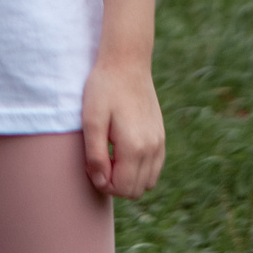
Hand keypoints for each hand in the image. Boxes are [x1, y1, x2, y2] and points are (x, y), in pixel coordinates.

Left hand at [80, 59, 164, 198]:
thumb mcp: (91, 120)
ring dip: (128, 179)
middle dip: (115, 184)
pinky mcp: (160, 136)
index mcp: (134, 147)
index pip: (122, 188)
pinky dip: (140, 170)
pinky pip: (155, 168)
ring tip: (110, 157)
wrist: (127, 62)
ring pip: (147, 182)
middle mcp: (152, 148)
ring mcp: (159, 143)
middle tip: (99, 161)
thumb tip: (101, 182)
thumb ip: (95, 155)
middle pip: (135, 190)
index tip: (91, 164)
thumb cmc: (104, 89)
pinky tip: (123, 152)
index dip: (103, 183)